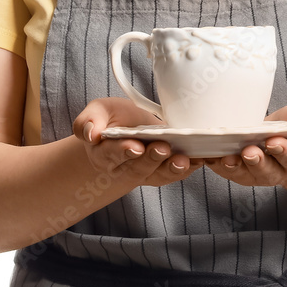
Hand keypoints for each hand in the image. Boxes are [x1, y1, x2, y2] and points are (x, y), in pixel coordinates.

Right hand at [72, 97, 204, 187]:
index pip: (111, 154)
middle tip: (163, 148)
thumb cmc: (110, 119)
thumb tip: (91, 132)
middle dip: (151, 159)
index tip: (134, 146)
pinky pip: (173, 173)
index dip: (122, 151)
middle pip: (137, 167)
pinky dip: (187, 168)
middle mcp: (124, 167)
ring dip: (171, 168)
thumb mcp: (97, 112)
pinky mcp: (161, 170)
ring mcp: (144, 171)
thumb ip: (88, 121)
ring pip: (157, 175)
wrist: (123, 130)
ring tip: (184, 160)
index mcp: (104, 153)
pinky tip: (198, 160)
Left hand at [203, 101, 286, 186]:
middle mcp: (277, 169)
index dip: (284, 151)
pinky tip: (206, 154)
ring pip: (244, 174)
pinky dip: (215, 164)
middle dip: (258, 162)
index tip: (275, 141)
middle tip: (249, 151)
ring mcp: (255, 171)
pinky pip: (226, 170)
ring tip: (226, 157)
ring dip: (234, 167)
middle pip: (267, 171)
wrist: (283, 132)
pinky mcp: (237, 168)